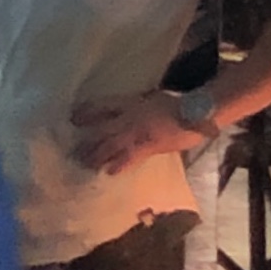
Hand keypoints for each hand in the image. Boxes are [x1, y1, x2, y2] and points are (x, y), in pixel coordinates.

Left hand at [69, 90, 195, 174]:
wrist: (197, 113)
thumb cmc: (175, 103)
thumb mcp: (151, 96)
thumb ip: (135, 103)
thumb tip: (124, 111)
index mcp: (130, 103)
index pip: (102, 107)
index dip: (87, 113)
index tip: (73, 119)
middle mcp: (130, 119)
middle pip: (103, 132)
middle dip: (88, 142)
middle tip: (74, 152)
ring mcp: (138, 135)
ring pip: (112, 147)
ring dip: (98, 157)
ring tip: (86, 164)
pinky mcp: (149, 148)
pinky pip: (130, 159)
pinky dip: (119, 166)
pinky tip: (110, 172)